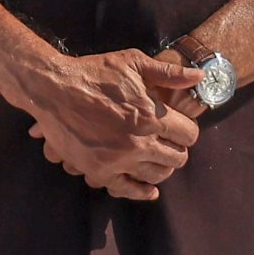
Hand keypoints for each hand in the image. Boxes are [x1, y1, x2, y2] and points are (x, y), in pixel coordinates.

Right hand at [13, 47, 201, 201]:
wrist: (52, 89)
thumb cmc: (93, 73)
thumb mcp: (132, 63)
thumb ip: (168, 73)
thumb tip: (200, 75)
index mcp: (150, 115)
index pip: (189, 135)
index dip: (186, 130)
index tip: (178, 127)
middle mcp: (138, 142)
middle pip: (177, 158)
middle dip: (176, 149)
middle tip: (168, 142)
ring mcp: (118, 160)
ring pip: (157, 175)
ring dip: (160, 167)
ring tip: (155, 158)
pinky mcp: (99, 170)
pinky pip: (128, 190)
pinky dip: (142, 191)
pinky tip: (149, 189)